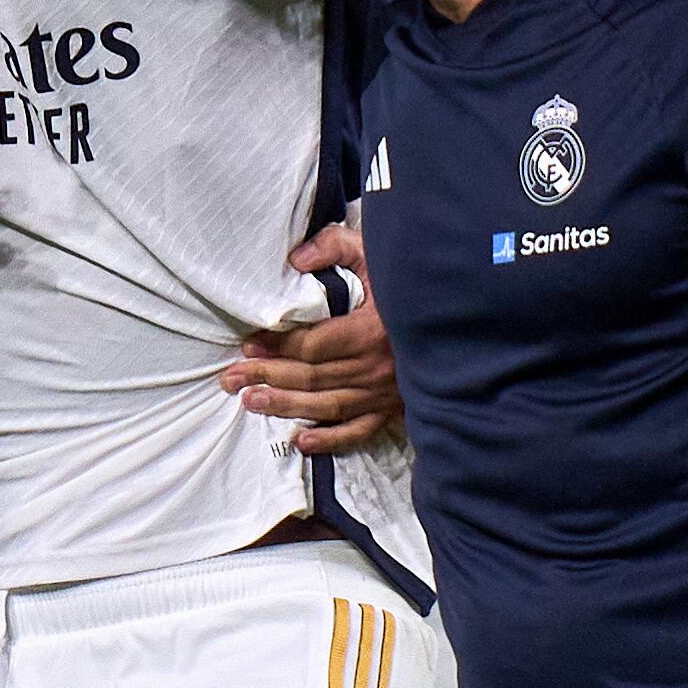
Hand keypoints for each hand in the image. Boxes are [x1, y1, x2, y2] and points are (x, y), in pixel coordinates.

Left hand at [224, 222, 397, 452]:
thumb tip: (297, 259)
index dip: (278, 346)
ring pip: (326, 405)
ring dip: (285, 406)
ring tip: (249, 402)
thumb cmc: (410, 281)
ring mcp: (385, 392)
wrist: (457, 312)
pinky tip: (300, 441)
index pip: (314, 345)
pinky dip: (329, 439)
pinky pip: (358, 430)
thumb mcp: (377, 252)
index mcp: (373, 330)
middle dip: (267, 377)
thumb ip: (336, 246)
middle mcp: (378, 367)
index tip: (249, 345)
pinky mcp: (392, 409)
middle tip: (231, 378)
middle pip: (312, 377)